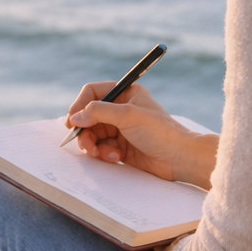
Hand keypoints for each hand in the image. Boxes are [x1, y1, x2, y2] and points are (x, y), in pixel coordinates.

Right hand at [64, 81, 217, 188]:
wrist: (179, 158)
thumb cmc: (160, 132)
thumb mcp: (128, 115)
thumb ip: (98, 112)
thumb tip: (75, 117)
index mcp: (126, 93)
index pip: (93, 92)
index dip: (79, 105)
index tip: (72, 120)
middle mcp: (121, 109)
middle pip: (89, 116)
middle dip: (85, 130)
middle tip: (86, 144)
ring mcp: (120, 128)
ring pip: (92, 133)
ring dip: (93, 145)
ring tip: (101, 154)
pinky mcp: (120, 147)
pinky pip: (101, 147)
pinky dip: (103, 153)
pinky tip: (116, 157)